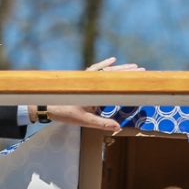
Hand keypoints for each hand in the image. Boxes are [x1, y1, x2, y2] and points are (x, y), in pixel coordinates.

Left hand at [28, 57, 144, 131]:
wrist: (46, 105)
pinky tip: (112, 61)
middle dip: (127, 72)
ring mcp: (86, 78)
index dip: (128, 78)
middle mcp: (90, 81)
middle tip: (142, 70)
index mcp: (93, 89)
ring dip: (119, 68)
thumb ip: (101, 123)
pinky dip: (105, 65)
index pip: (114, 81)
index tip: (140, 74)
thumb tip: (118, 127)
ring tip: (133, 67)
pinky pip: (96, 69)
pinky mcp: (82, 79)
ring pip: (105, 71)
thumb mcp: (84, 120)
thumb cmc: (64, 112)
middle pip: (112, 74)